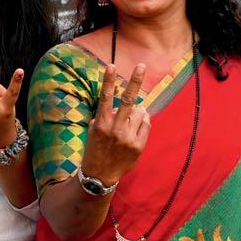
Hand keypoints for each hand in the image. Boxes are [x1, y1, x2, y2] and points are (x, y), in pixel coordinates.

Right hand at [79, 64, 149, 185]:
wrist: (100, 175)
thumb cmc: (95, 149)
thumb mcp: (94, 130)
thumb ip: (106, 116)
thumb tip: (127, 105)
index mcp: (101, 123)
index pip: (105, 97)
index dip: (108, 80)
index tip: (111, 65)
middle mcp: (115, 129)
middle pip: (128, 100)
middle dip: (135, 81)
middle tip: (141, 66)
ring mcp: (128, 137)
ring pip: (140, 112)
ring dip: (137, 111)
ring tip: (129, 121)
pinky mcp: (138, 145)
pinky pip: (146, 125)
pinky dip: (143, 122)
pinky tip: (135, 127)